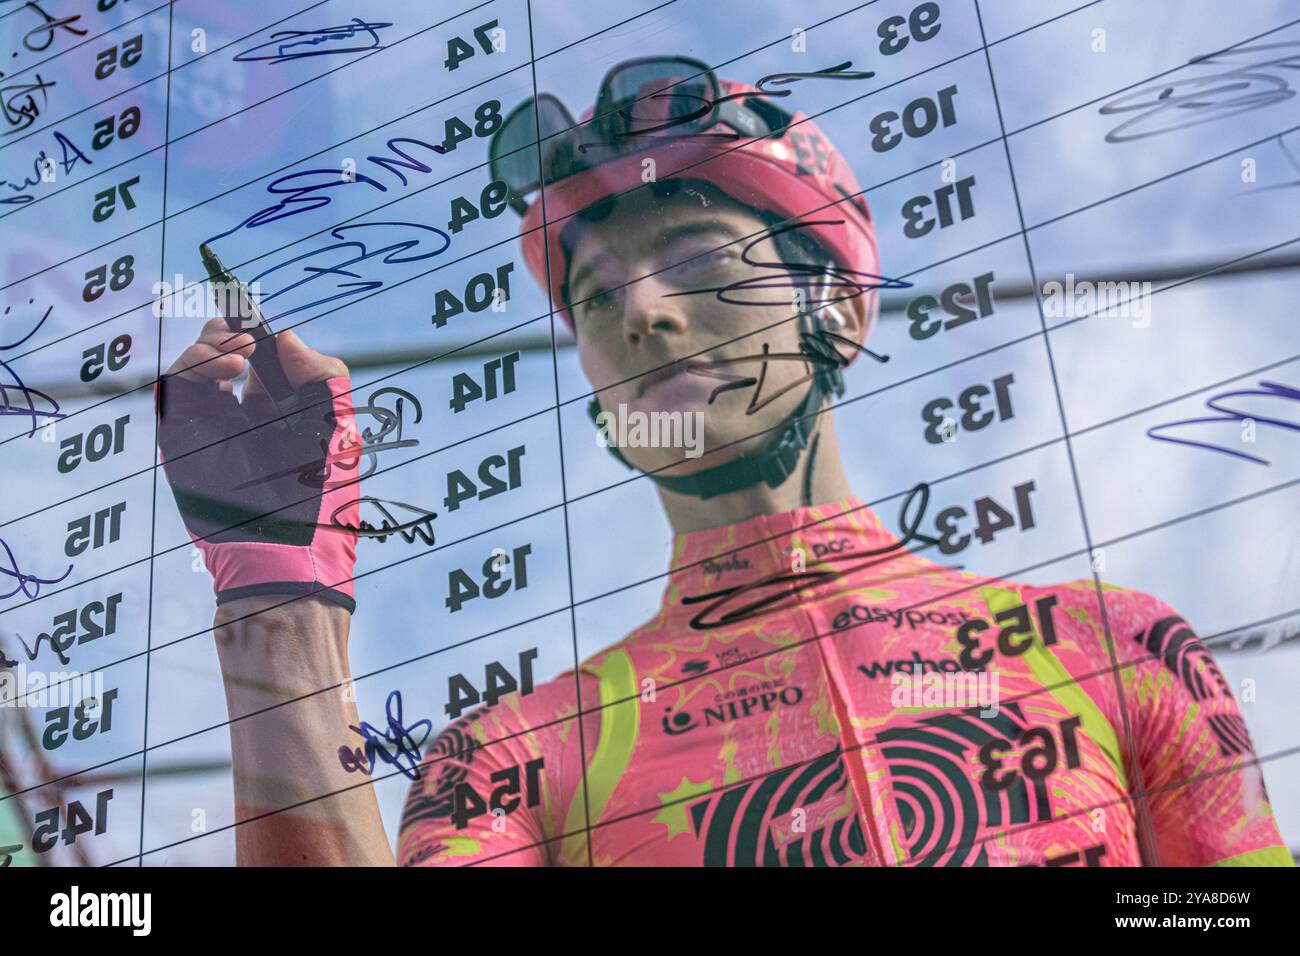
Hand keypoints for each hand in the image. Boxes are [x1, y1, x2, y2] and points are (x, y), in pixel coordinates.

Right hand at [156, 319, 360, 611]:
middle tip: (247, 335)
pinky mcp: (184, 439)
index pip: (262, 356)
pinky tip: (229, 370)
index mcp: (282, 411)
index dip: (255, 327)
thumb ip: (323, 375)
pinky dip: (195, 366)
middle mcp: (242, 415)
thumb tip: (286, 337)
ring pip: (194, 365)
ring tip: (240, 355)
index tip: (255, 306)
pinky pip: (175, 389)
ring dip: (210, 344)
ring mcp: (210, 426)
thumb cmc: (322, 495)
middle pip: (220, 352)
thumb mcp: (339, 426)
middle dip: (228, 330)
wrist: (289, 549)